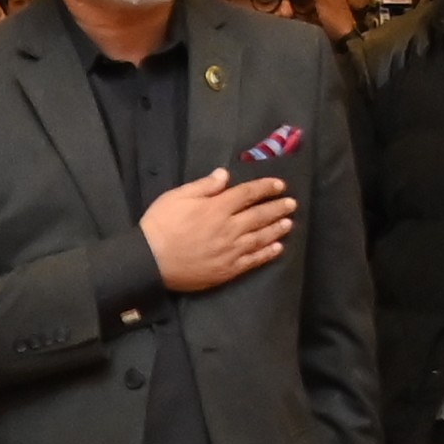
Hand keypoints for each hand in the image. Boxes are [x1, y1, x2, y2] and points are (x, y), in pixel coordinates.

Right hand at [137, 167, 295, 295]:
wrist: (150, 261)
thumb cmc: (160, 225)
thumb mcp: (177, 196)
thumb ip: (204, 186)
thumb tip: (225, 175)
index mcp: (217, 207)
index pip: (247, 194)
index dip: (265, 188)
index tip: (280, 185)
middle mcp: (229, 228)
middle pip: (259, 215)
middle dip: (277, 208)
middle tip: (292, 204)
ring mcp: (230, 250)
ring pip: (260, 237)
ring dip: (276, 229)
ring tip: (289, 223)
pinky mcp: (227, 269)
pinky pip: (253, 260)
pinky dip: (267, 254)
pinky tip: (277, 248)